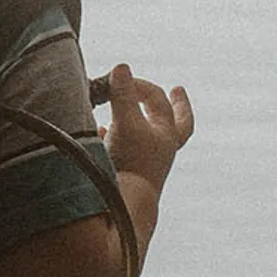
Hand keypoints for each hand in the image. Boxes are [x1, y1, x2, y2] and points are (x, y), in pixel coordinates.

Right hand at [103, 60, 192, 198]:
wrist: (125, 210)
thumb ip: (122, 95)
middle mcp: (160, 150)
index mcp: (166, 135)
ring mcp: (145, 163)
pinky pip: (122, 152)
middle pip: (176, 123)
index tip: (120, 81)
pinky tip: (98, 134)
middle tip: (178, 90)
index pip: (161, 101)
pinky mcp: (127, 174)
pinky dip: (111, 139)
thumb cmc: (131, 164)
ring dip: (139, 122)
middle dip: (176, 105)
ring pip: (148, 138)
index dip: (141, 86)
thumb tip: (121, 67)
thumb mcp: (126, 122)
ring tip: (126, 112)